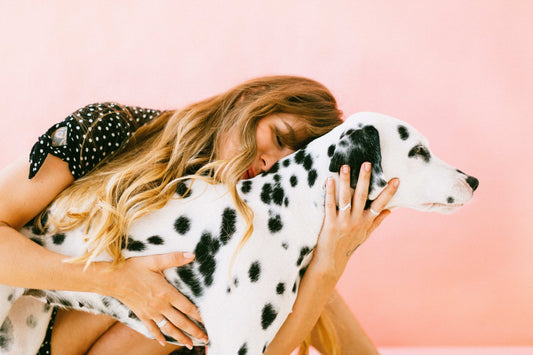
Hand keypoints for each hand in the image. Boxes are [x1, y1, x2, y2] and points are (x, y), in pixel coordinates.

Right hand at [104, 252, 207, 347]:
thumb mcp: (155, 260)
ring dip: (180, 337)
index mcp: (166, 293)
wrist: (112, 279)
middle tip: (205, 339)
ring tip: (190, 345)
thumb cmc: (133, 268)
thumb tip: (191, 255)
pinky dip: (159, 336)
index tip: (208, 322)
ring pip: (169, 328)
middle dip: (194, 331)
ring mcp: (151, 312)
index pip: (187, 307)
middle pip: (181, 321)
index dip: (199, 315)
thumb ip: (174, 259)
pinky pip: (152, 329)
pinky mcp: (141, 315)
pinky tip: (164, 343)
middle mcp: (160, 306)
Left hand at [312, 163, 398, 279]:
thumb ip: (376, 222)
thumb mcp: (365, 235)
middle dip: (365, 179)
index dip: (389, 192)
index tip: (396, 179)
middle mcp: (356, 221)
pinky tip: (328, 180)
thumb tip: (389, 210)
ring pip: (345, 198)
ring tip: (345, 166)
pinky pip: (330, 205)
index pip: (380, 204)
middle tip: (366, 163)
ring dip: (346, 182)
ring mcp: (343, 222)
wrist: (331, 262)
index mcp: (366, 222)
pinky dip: (329, 192)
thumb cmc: (348, 246)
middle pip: (362, 197)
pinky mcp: (329, 224)